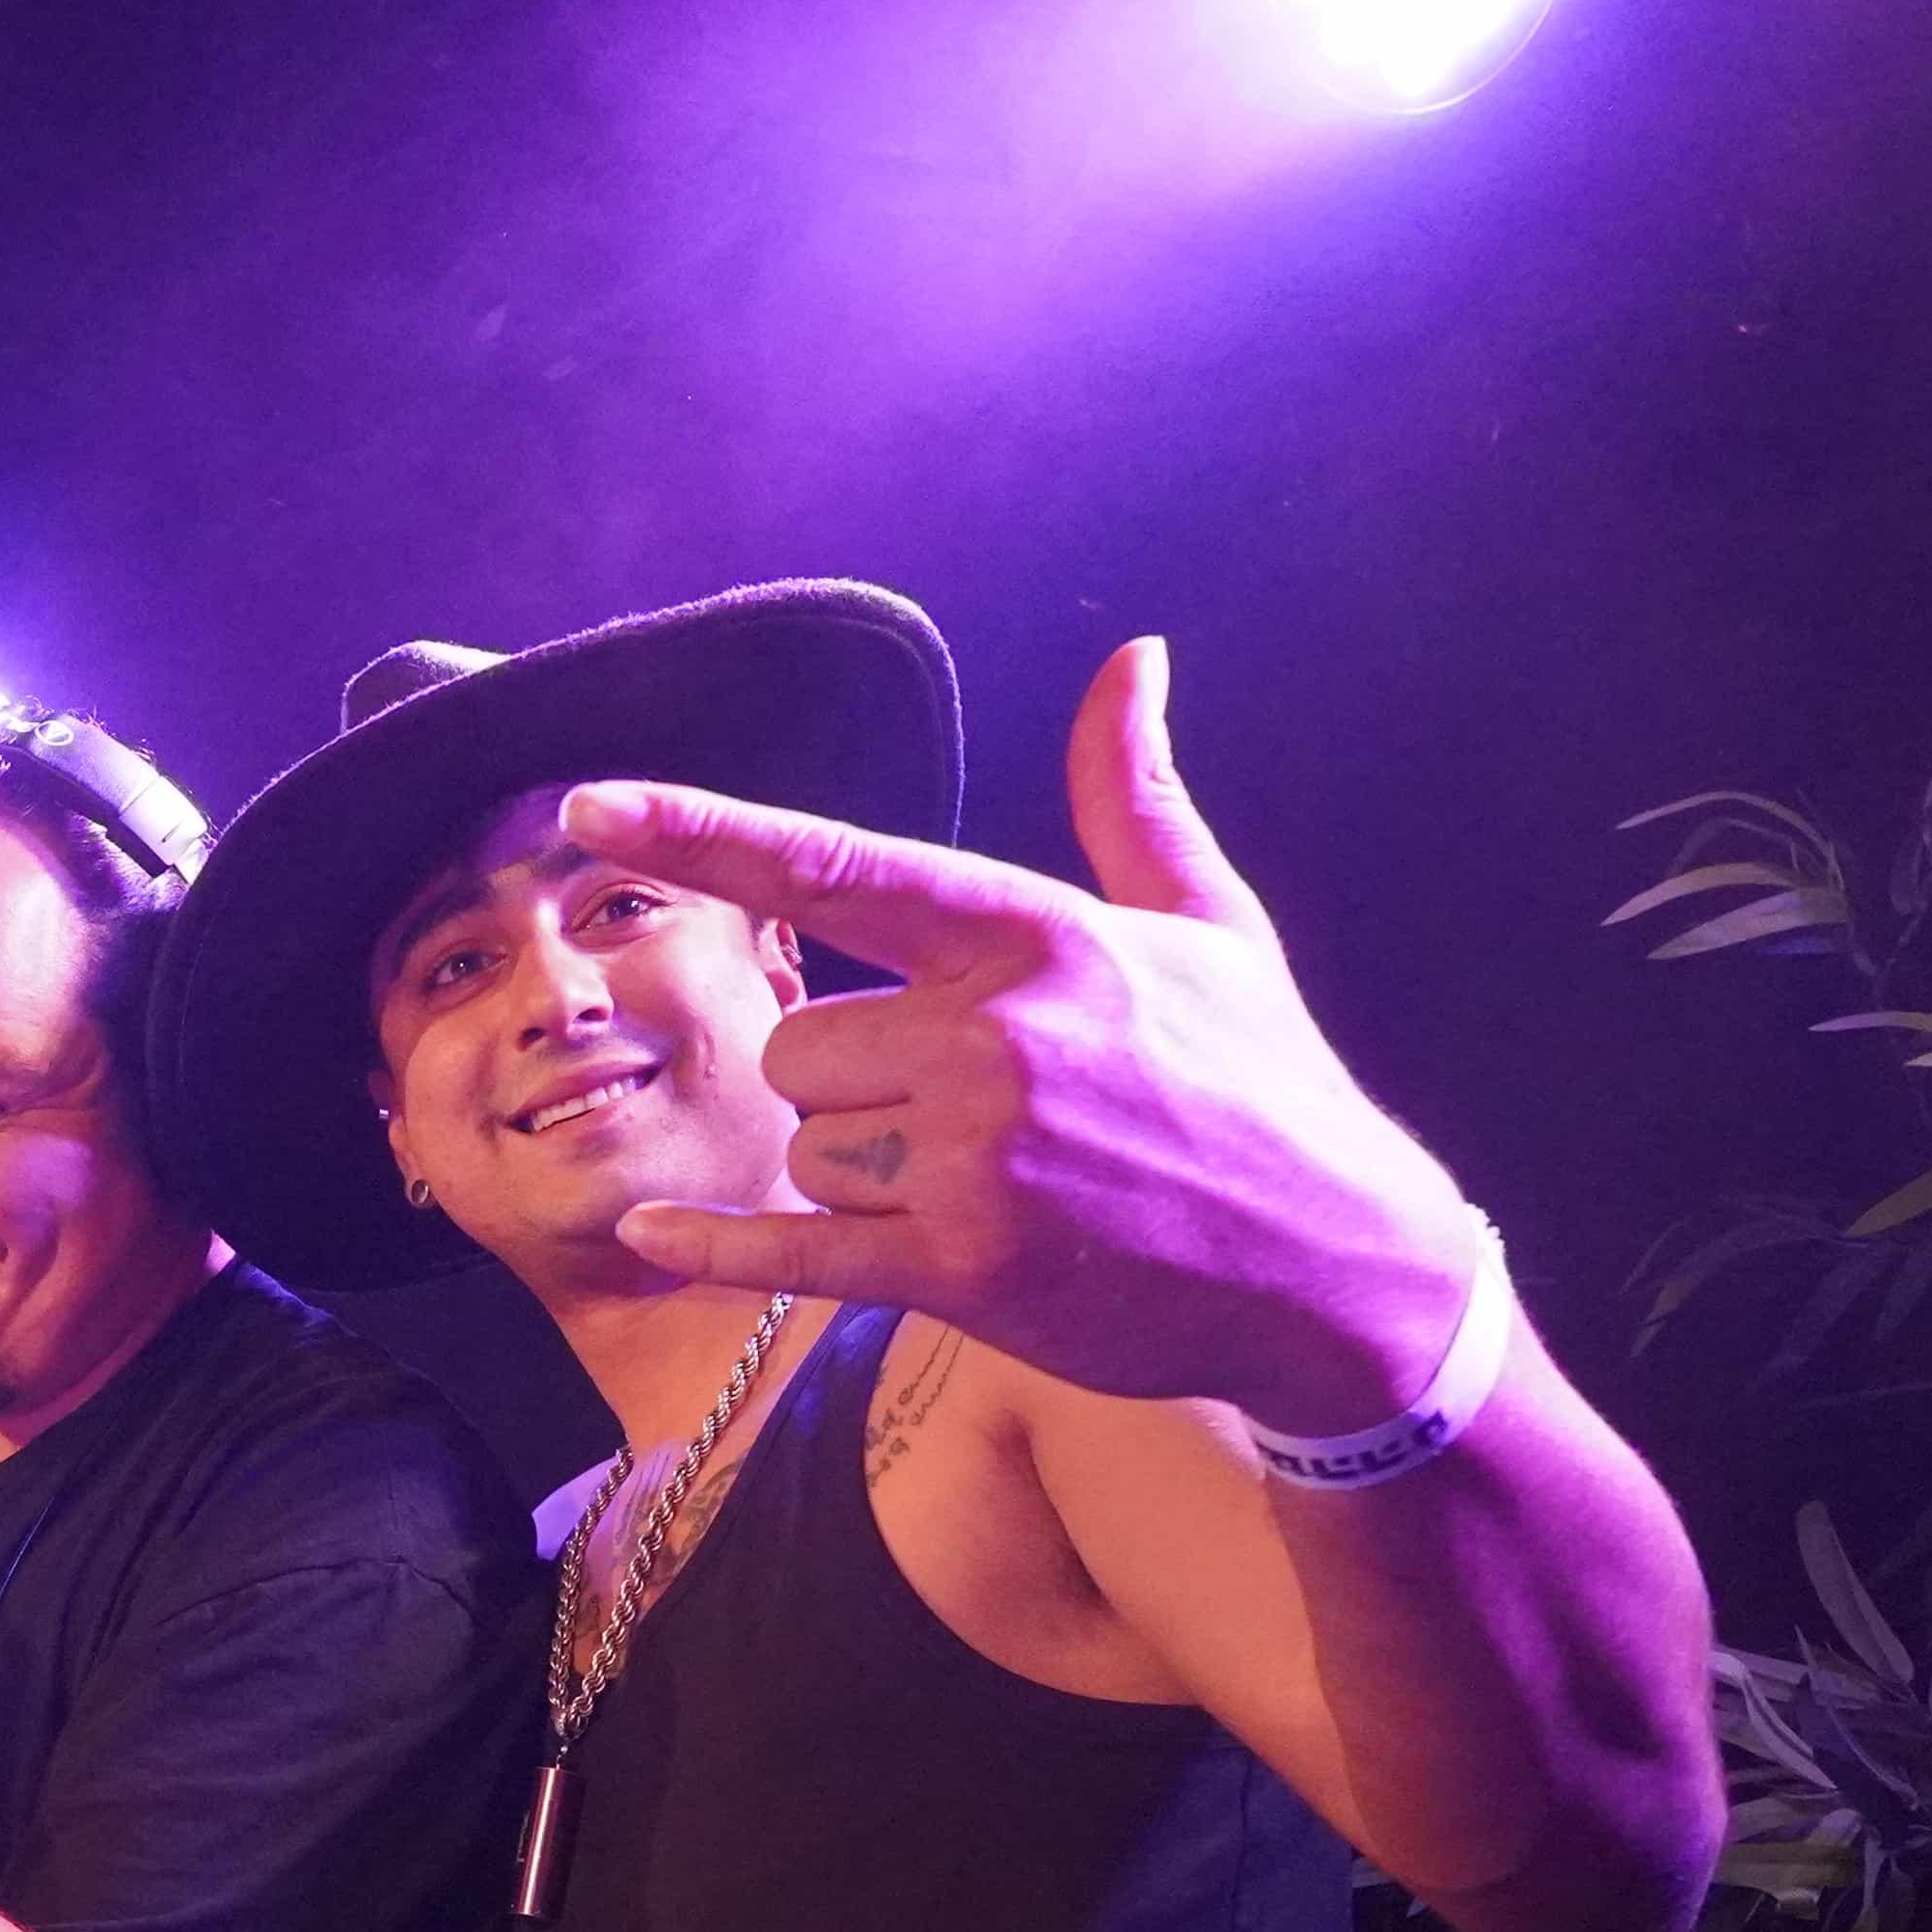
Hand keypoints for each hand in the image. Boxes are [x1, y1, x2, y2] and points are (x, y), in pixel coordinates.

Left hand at [581, 638, 1487, 1441]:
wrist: (1343, 1272)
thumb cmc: (1265, 1087)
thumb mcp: (1211, 923)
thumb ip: (1131, 798)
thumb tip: (1132, 660)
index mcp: (1038, 937)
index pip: (837, 866)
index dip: (702, 831)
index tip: (589, 806)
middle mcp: (995, 1037)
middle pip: (803, 1042)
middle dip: (857, 1083)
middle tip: (981, 1117)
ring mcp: (976, 1158)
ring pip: (807, 1145)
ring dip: (864, 1172)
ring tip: (995, 1186)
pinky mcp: (966, 1268)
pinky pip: (793, 1249)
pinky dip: (721, 1250)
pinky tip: (652, 1238)